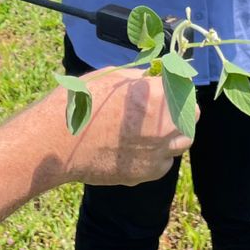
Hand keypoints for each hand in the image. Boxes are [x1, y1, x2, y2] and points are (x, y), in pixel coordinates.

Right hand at [57, 69, 194, 185]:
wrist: (58, 142)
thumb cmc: (81, 103)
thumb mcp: (112, 77)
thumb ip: (140, 78)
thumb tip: (153, 78)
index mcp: (157, 96)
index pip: (184, 86)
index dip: (176, 84)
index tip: (167, 85)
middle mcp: (164, 125)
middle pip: (192, 114)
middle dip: (181, 108)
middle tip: (164, 106)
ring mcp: (157, 152)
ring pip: (182, 141)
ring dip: (172, 132)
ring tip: (150, 128)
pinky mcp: (146, 173)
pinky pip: (164, 162)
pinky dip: (157, 155)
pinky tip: (137, 147)